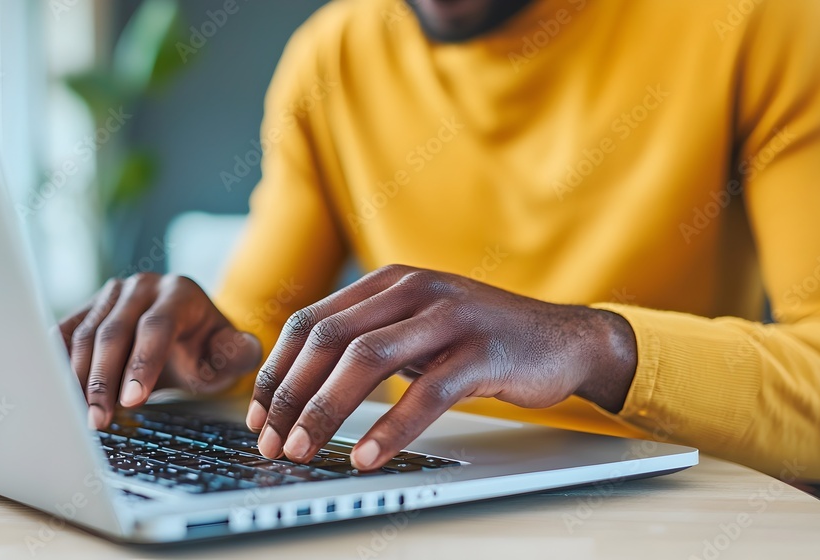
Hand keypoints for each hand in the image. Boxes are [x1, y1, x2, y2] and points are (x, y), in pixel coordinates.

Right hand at [58, 273, 261, 428]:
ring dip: (77, 379)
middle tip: (99, 420)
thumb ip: (240, 354)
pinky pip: (64, 336)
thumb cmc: (208, 351)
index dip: (142, 363)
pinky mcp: (87, 309)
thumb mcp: (231, 356)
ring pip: (84, 335)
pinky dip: (57, 364)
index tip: (132, 400)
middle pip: (114, 332)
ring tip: (81, 416)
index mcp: (180, 292)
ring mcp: (111, 295)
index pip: (156, 326)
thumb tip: (239, 350)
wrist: (186, 338)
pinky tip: (57, 395)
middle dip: (104, 380)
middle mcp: (142, 287)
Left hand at [245, 265, 636, 469]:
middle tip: (272, 440)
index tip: (258, 412)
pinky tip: (367, 456)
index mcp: (388, 282)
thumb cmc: (478, 339)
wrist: (561, 339)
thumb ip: (367, 338)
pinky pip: (426, 393)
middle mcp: (413, 289)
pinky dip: (390, 428)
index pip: (310, 321)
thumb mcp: (415, 326)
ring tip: (304, 450)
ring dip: (325, 411)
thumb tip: (300, 384)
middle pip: (328, 339)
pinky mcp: (481, 352)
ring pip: (367, 361)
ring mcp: (448, 317)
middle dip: (291, 395)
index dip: (276, 370)